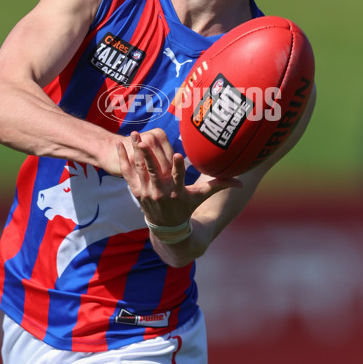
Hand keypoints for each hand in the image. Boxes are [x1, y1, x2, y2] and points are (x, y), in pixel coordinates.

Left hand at [116, 130, 239, 226]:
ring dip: (136, 152)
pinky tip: (120, 146)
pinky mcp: (136, 191)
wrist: (167, 227)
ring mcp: (147, 192)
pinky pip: (128, 174)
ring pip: (140, 169)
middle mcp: (161, 191)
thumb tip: (242, 182)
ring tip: (134, 135)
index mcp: (178, 190)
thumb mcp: (201, 196)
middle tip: (145, 139)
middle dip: (149, 155)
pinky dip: (124, 160)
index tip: (176, 154)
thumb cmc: (187, 207)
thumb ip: (219, 185)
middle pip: (154, 171)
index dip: (178, 166)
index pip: (179, 177)